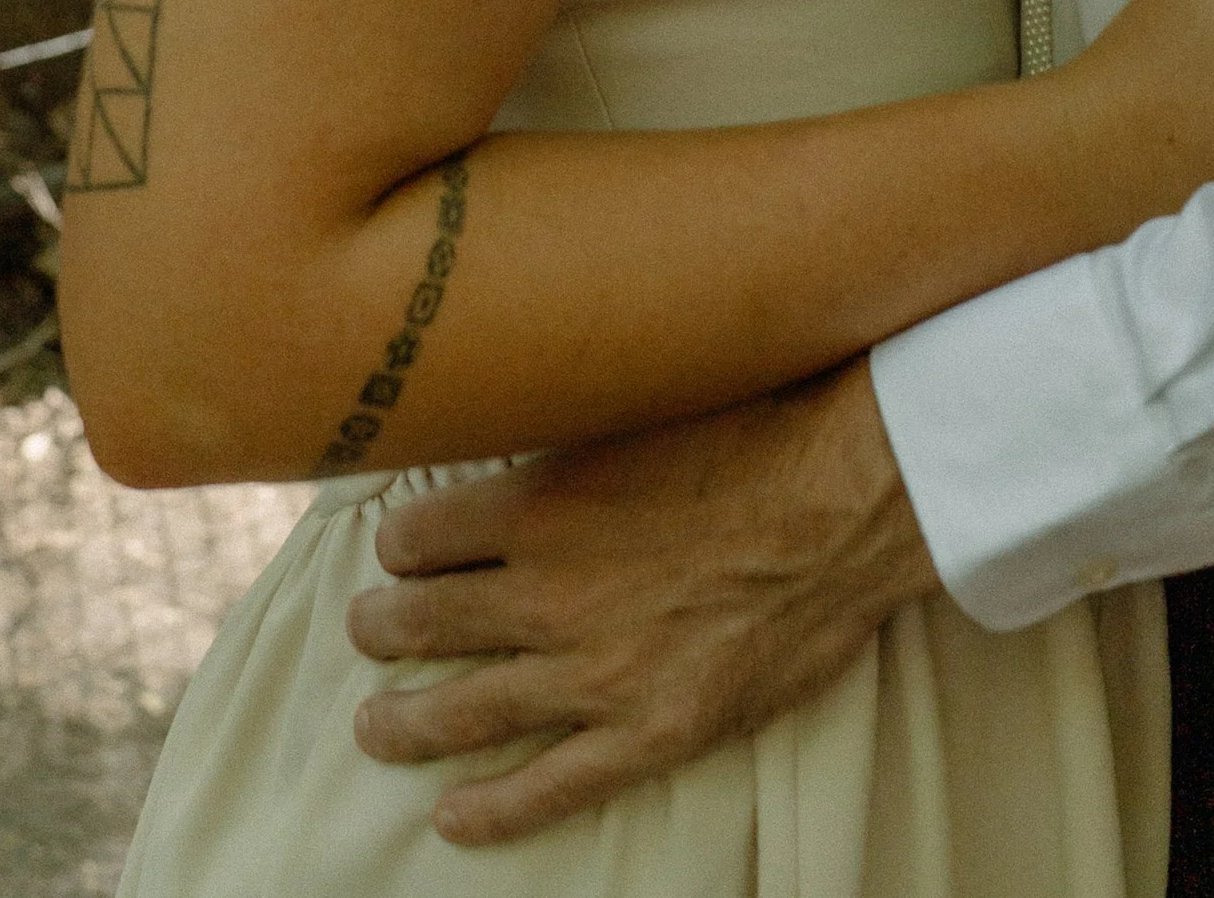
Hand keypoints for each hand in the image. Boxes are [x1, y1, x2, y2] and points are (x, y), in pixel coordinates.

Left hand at [348, 359, 927, 843]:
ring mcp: (592, 671)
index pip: (415, 536)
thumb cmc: (758, 426)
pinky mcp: (647, 730)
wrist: (847, 499)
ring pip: (460, 712)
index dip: (400, 542)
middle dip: (380, 628)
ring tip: (375, 726)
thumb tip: (527, 396)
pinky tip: (453, 817)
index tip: (401, 547)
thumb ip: (569, 424)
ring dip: (403, 722)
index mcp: (535, 504)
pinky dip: (490, 809)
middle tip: (366, 630)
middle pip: (420, 622)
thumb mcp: (640, 398)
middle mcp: (545, 593)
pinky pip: (547, 788)